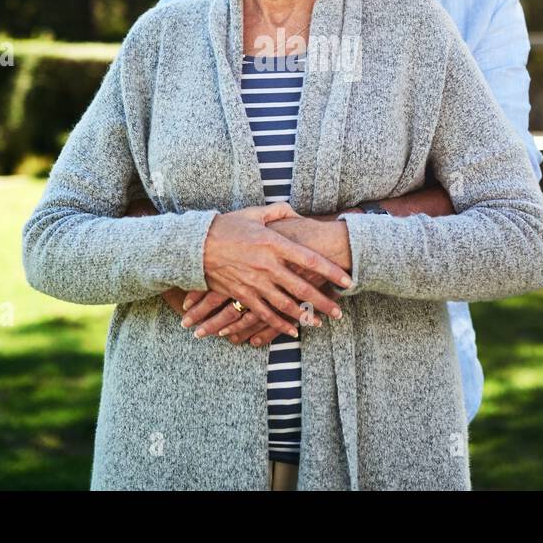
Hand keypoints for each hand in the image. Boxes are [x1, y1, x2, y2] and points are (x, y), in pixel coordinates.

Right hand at [193, 205, 351, 337]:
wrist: (195, 245)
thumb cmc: (226, 226)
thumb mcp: (253, 213)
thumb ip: (278, 212)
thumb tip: (296, 211)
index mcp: (273, 243)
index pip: (309, 259)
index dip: (331, 271)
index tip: (347, 280)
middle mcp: (267, 265)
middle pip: (302, 288)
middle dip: (323, 302)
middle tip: (339, 311)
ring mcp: (254, 282)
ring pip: (286, 305)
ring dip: (305, 316)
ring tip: (320, 323)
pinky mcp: (242, 294)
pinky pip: (264, 314)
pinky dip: (279, 324)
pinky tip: (292, 330)